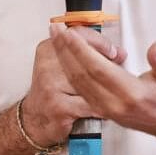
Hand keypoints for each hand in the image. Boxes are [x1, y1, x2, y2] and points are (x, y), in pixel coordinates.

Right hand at [19, 27, 115, 145]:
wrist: (35, 119)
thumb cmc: (51, 92)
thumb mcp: (60, 65)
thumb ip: (82, 54)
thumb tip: (115, 52)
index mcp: (47, 50)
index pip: (76, 35)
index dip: (98, 41)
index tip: (112, 49)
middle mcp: (47, 65)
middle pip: (83, 57)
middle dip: (105, 60)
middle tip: (120, 60)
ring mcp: (50, 85)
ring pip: (86, 81)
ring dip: (105, 83)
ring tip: (117, 84)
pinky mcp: (58, 106)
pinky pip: (87, 104)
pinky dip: (101, 106)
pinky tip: (109, 105)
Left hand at [50, 24, 155, 134]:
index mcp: (131, 94)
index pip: (99, 69)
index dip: (82, 50)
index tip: (70, 34)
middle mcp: (113, 103)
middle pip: (82, 74)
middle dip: (66, 50)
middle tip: (56, 29)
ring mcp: (104, 107)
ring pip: (77, 81)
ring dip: (63, 58)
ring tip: (56, 37)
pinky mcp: (98, 108)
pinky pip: (78, 87)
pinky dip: (68, 68)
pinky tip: (64, 54)